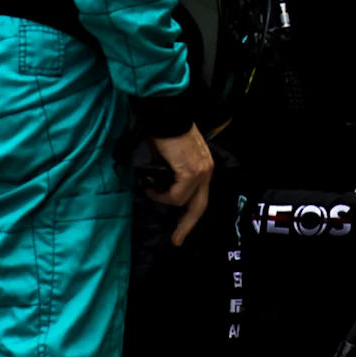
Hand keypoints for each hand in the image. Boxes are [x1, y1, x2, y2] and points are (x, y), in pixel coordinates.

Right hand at [147, 128, 213, 245]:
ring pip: (182, 201)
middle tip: (176, 241)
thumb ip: (169, 175)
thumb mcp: (168, 158)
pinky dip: (161, 194)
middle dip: (186, 225)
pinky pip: (175, 195)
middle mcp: (206, 171)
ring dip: (162, 198)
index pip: (200, 197)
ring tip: (149, 187)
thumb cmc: (162, 133)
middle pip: (199, 206)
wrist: (164, 115)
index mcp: (203, 167)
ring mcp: (201, 172)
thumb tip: (157, 189)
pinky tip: (150, 185)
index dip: (190, 215)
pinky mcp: (191, 172)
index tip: (181, 231)